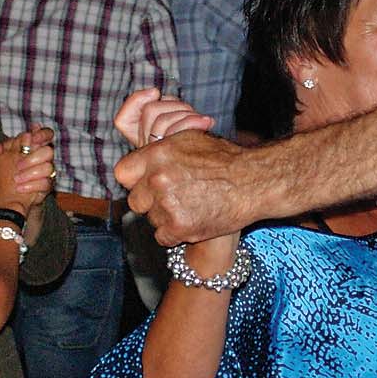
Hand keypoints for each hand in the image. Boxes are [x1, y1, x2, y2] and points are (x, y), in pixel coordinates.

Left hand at [0, 127, 55, 214]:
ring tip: (16, 180)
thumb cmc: (2, 183)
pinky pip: (46, 183)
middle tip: (18, 166)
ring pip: (48, 167)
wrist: (9, 204)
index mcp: (30, 150)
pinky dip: (32, 185)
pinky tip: (20, 188)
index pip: (45, 135)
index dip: (41, 134)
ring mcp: (46, 173)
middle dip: (32, 158)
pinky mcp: (47, 186)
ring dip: (30, 173)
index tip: (33, 138)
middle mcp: (41, 159)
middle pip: (48, 151)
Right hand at [115, 88, 213, 150]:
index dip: (135, 101)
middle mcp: (147, 150)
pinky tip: (206, 123)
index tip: (154, 92)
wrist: (223, 173)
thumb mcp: (180, 120)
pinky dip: (192, 121)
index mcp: (143, 143)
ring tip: (202, 120)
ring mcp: (158, 155)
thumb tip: (154, 92)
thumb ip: (164, 107)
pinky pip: (174, 130)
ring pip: (161, 119)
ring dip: (186, 112)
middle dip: (173, 103)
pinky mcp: (172, 157)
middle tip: (189, 111)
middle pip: (150, 111)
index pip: (123, 121)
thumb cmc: (202, 146)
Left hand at [115, 133, 252, 245]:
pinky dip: (175, 234)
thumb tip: (141, 155)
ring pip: (151, 219)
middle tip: (172, 199)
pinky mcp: (178, 227)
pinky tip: (192, 221)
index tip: (145, 184)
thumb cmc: (224, 159)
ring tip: (190, 207)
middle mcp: (158, 179)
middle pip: (135, 200)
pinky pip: (162, 237)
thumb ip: (161, 149)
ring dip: (165, 217)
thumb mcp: (189, 140)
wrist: (253, 182)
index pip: (123, 173)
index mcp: (157, 155)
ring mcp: (167, 204)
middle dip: (150, 202)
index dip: (134, 181)